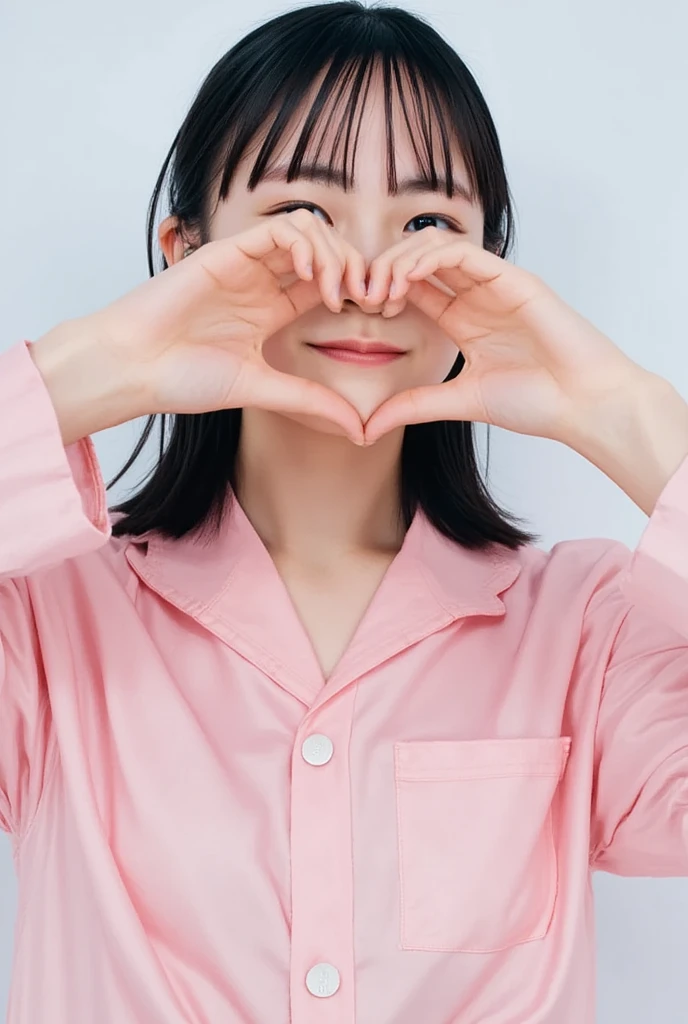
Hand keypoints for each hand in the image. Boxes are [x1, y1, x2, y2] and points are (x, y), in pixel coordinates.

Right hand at [82, 209, 367, 442]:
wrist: (135, 369)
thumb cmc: (183, 379)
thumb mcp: (263, 390)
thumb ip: (310, 401)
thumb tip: (359, 428)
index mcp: (272, 309)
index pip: (329, 283)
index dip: (360, 290)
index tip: (377, 314)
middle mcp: (262, 282)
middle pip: (326, 251)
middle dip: (357, 268)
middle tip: (369, 298)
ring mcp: (246, 263)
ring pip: (309, 230)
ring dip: (335, 253)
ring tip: (340, 290)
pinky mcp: (228, 250)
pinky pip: (279, 228)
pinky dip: (305, 243)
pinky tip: (313, 275)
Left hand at [361, 229, 645, 448]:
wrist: (583, 405)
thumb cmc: (536, 402)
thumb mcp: (458, 401)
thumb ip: (413, 406)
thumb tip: (365, 428)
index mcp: (463, 319)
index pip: (413, 286)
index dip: (380, 289)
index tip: (355, 309)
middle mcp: (476, 295)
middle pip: (417, 259)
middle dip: (382, 269)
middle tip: (360, 294)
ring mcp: (494, 283)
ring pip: (435, 246)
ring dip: (400, 260)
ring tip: (380, 287)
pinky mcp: (512, 277)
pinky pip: (464, 250)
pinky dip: (430, 257)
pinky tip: (407, 278)